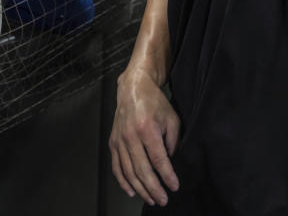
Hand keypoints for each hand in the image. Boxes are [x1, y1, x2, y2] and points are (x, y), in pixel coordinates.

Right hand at [110, 68, 180, 206]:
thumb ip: (172, 141)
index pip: (158, 159)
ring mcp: (119, 141)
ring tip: (151, 199)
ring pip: (129, 172)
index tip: (174, 186)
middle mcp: (131, 137)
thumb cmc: (155, 102)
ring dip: (140, 189)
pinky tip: (131, 191)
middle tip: (163, 200)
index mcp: (147, 129)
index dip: (167, 176)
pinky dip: (123, 181)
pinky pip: (117, 167)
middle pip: (142, 170)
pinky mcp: (113, 143)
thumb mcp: (172, 118)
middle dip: (153, 188)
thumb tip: (170, 162)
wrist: (133, 89)